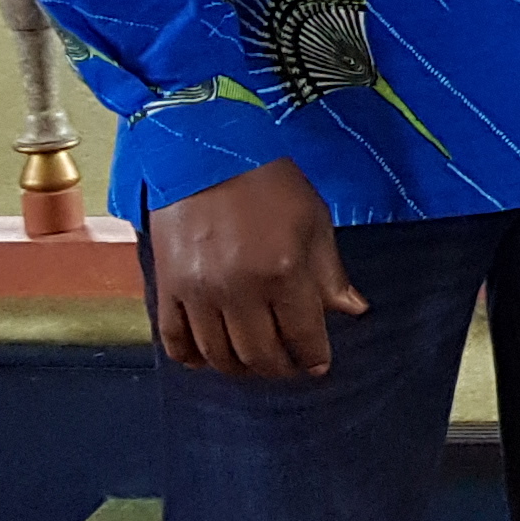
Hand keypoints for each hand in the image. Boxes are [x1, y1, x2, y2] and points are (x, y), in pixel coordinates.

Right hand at [147, 157, 362, 377]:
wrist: (206, 152)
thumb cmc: (269, 183)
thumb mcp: (314, 221)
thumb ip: (330, 273)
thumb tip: (353, 311)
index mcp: (283, 273)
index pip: (302, 337)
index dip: (313, 358)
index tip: (318, 364)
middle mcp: (238, 290)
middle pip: (259, 355)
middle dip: (278, 368)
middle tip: (287, 366)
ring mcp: (197, 291)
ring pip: (218, 355)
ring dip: (238, 367)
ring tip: (253, 362)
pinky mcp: (166, 286)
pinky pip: (173, 339)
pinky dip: (190, 357)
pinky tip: (207, 358)